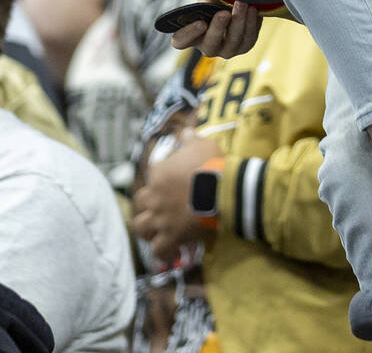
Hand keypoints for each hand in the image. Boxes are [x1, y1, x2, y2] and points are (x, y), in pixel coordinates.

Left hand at [132, 134, 221, 261]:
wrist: (221, 190)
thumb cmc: (212, 164)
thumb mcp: (203, 144)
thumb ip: (191, 139)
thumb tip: (186, 130)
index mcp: (159, 172)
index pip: (153, 175)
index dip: (161, 180)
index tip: (172, 183)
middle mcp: (155, 196)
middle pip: (140, 202)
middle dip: (148, 206)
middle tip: (160, 208)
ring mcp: (160, 218)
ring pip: (141, 227)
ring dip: (149, 229)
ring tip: (158, 231)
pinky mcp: (170, 236)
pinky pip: (158, 250)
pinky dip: (162, 252)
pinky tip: (170, 251)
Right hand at [171, 0, 261, 57]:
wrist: (236, 6)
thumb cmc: (215, 4)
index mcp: (191, 35)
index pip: (181, 40)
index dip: (189, 33)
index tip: (201, 22)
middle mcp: (208, 47)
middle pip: (210, 44)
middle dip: (218, 27)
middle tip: (224, 13)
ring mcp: (226, 50)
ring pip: (232, 41)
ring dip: (238, 22)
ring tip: (243, 4)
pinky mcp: (244, 46)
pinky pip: (249, 38)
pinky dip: (252, 23)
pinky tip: (253, 9)